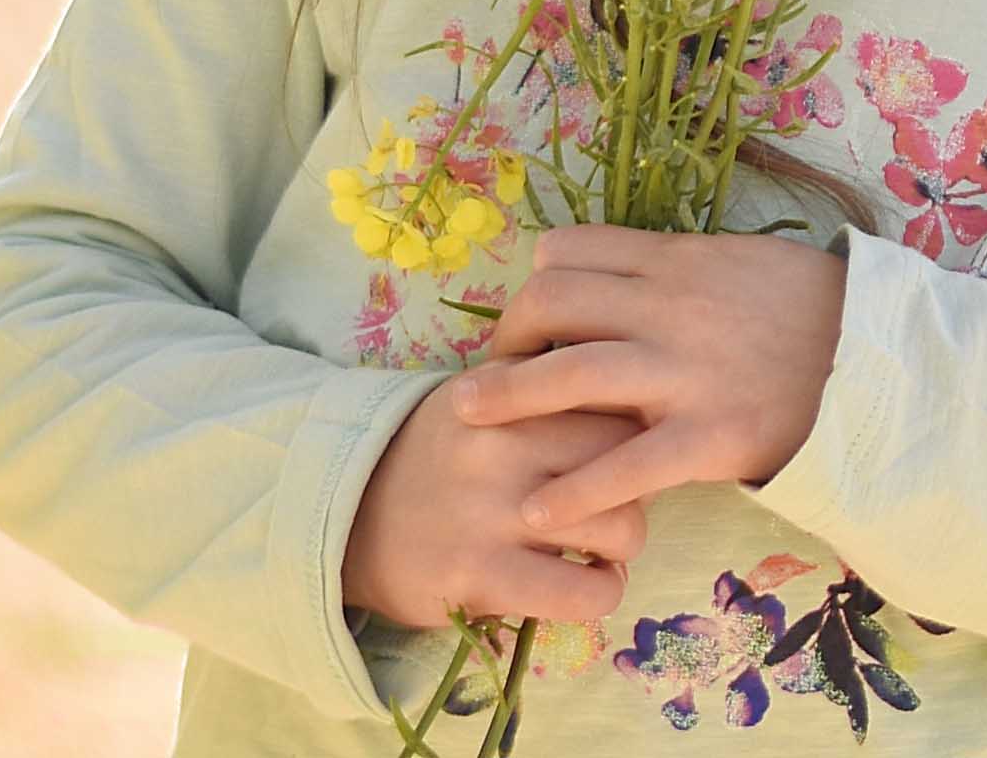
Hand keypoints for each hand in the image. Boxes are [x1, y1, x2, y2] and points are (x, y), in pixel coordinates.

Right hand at [341, 384, 649, 632]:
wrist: (348, 516)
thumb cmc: (438, 456)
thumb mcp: (485, 399)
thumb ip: (548, 391)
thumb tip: (638, 409)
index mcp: (506, 393)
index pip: (610, 400)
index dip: (632, 432)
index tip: (619, 455)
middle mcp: (500, 443)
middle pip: (626, 458)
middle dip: (638, 489)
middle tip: (615, 508)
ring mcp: (489, 510)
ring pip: (619, 526)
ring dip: (624, 547)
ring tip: (600, 552)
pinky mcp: (478, 574)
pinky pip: (580, 592)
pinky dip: (599, 594)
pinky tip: (584, 587)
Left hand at [449, 223, 847, 535]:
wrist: (880, 359)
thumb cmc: (813, 309)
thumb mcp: (739, 261)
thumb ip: (677, 267)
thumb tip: (624, 266)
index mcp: (675, 262)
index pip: (571, 251)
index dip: (534, 285)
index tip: (527, 321)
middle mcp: (669, 308)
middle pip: (552, 302)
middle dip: (509, 335)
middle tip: (492, 370)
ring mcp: (686, 373)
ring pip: (570, 372)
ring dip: (507, 397)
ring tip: (466, 420)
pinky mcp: (708, 436)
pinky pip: (624, 464)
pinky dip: (573, 490)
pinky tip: (538, 512)